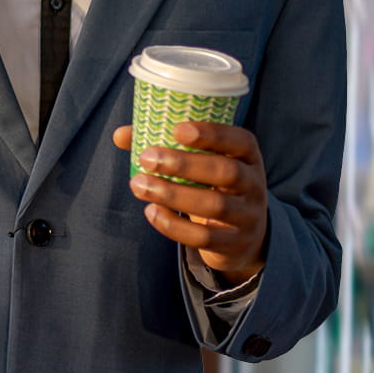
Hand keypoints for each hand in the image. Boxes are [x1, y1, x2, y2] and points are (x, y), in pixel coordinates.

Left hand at [111, 122, 269, 283]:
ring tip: (138, 185)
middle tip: (147, 158)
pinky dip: (174, 225)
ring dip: (173, 194)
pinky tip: (151, 211)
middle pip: (227, 172)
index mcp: (247, 157)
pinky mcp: (234, 243)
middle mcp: (253, 185)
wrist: (243, 236)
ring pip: (215, 205)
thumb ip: (163, 146)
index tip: (177, 130)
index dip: (212, 134)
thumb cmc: (211, 186)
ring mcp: (247, 216)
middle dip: (184, 164)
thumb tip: (120, 135)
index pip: (240, 140)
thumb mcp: (199, 164)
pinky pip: (204, 237)